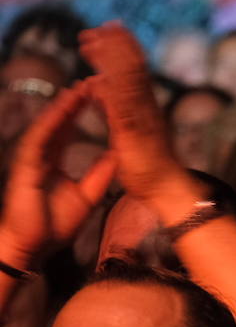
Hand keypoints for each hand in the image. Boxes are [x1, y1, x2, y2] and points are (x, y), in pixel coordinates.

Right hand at [0, 82, 115, 265]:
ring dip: (64, 107)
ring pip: (49, 125)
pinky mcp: (25, 165)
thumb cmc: (55, 224)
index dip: (84, 112)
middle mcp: (42, 154)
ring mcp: (32, 158)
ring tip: (79, 88)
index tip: (101, 95)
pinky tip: (61, 110)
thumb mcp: (88, 195)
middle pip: (60, 121)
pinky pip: (39, 139)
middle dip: (75, 101)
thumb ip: (100, 173)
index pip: (70, 129)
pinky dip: (50, 123)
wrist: (34, 245)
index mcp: (55, 159)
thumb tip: (118, 156)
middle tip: (93, 81)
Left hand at [79, 22, 182, 200]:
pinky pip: (121, 106)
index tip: (104, 30)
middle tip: (96, 27)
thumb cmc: (149, 164)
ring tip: (92, 39)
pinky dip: (110, 89)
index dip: (118, 48)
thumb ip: (111, 106)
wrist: (168, 188)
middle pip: (131, 67)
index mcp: (143, 106)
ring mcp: (141, 118)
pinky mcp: (132, 132)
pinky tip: (97, 77)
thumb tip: (97, 84)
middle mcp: (145, 107)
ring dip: (109, 60)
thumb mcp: (124, 127)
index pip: (132, 69)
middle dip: (113, 46)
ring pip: (127, 81)